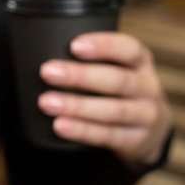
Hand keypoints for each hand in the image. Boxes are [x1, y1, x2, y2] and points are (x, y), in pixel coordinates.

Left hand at [37, 32, 172, 165]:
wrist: (149, 130)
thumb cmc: (116, 88)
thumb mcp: (115, 68)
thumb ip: (87, 58)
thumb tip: (35, 43)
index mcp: (140, 62)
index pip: (129, 49)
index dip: (103, 46)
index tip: (73, 45)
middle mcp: (148, 87)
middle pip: (118, 80)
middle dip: (80, 76)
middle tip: (46, 72)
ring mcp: (145, 116)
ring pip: (113, 110)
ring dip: (77, 106)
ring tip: (46, 102)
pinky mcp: (136, 141)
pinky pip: (108, 135)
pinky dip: (82, 131)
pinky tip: (60, 125)